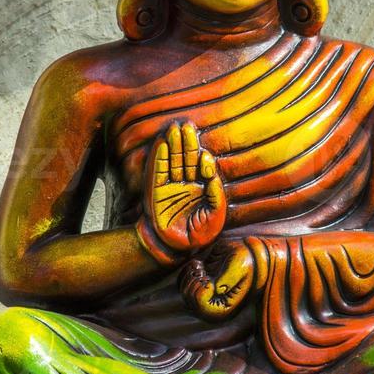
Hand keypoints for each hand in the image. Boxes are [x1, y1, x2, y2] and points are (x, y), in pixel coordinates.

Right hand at [144, 122, 226, 252]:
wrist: (176, 247)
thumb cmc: (200, 233)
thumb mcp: (216, 216)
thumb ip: (216, 195)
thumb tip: (213, 176)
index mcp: (203, 187)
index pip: (202, 167)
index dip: (203, 160)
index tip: (203, 156)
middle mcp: (187, 183)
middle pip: (187, 157)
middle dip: (187, 142)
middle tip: (186, 125)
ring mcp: (171, 185)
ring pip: (173, 160)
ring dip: (173, 144)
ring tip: (173, 128)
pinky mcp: (156, 190)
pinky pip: (158, 170)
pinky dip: (159, 157)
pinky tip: (161, 143)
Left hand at [180, 240, 254, 319]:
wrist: (248, 252)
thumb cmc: (246, 260)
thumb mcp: (240, 267)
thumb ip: (228, 278)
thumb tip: (216, 289)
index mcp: (225, 306)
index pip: (201, 305)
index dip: (200, 289)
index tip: (209, 278)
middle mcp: (214, 304)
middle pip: (189, 298)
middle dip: (193, 280)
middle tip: (204, 270)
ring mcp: (206, 295)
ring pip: (184, 290)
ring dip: (190, 274)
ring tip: (201, 266)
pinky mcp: (201, 283)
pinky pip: (182, 281)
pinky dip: (187, 270)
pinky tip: (198, 264)